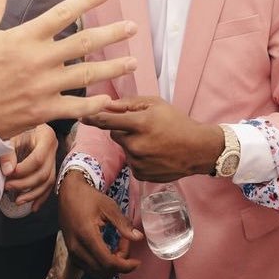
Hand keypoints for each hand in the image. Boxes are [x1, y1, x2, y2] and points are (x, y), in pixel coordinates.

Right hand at [0, 0, 136, 138]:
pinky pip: (75, 107)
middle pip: (84, 42)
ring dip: (113, 67)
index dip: (88, 0)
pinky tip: (110, 98)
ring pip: (86, 74)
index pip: (63, 13)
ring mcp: (44, 87)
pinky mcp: (42, 111)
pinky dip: (94, 104)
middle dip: (112, 34)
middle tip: (133, 27)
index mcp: (26, 37)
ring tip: (134, 62)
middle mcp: (40, 60)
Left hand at [0, 125, 57, 210]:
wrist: (22, 122)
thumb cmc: (15, 128)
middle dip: (25, 184)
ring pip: (48, 181)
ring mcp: (54, 156)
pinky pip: (50, 184)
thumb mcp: (10, 136)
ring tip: (17, 200)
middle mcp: (53, 146)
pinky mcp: (51, 165)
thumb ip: (8, 152)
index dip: (23, 171)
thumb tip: (8, 171)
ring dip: (33, 194)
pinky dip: (41, 196)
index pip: (38, 159)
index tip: (8, 175)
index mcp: (46, 135)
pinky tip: (33, 207)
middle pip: (44, 172)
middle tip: (8, 187)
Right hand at [58, 170, 141, 278]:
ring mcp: (72, 253)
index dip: (125, 266)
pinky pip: (89, 268)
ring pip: (96, 273)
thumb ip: (123, 224)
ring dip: (111, 265)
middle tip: (126, 244)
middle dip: (120, 263)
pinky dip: (102, 264)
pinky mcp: (72, 253)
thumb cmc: (89, 197)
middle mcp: (77, 249)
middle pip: (103, 271)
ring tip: (118, 246)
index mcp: (87, 235)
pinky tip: (109, 249)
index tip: (137, 261)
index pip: (108, 262)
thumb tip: (138, 238)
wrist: (68, 193)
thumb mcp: (109, 206)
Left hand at [83, 96, 223, 181]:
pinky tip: (154, 154)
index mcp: (140, 124)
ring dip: (132, 144)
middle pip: (115, 134)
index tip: (81, 117)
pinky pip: (132, 163)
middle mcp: (136, 144)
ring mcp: (138, 162)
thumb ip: (130, 104)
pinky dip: (139, 158)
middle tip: (142, 127)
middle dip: (123, 129)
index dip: (94, 118)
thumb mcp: (156, 104)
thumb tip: (108, 104)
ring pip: (124, 149)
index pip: (109, 120)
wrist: (197, 149)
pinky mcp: (140, 175)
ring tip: (153, 142)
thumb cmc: (177, 121)